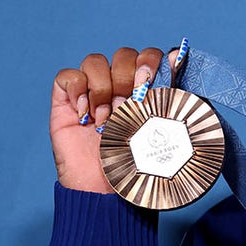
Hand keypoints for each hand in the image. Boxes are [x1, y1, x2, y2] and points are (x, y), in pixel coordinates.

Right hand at [50, 47, 167, 192]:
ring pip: (95, 61)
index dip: (151, 60)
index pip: (149, 55)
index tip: (151, 80)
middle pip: (124, 54)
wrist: (106, 191)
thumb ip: (171, 99)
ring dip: (103, 88)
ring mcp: (91, 91)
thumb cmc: (136, 164)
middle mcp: (118, 86)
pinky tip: (85, 115)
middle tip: (129, 105)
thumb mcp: (161, 131)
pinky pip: (67, 76)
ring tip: (106, 119)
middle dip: (128, 76)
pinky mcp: (65, 101)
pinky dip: (78, 90)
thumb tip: (179, 62)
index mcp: (145, 89)